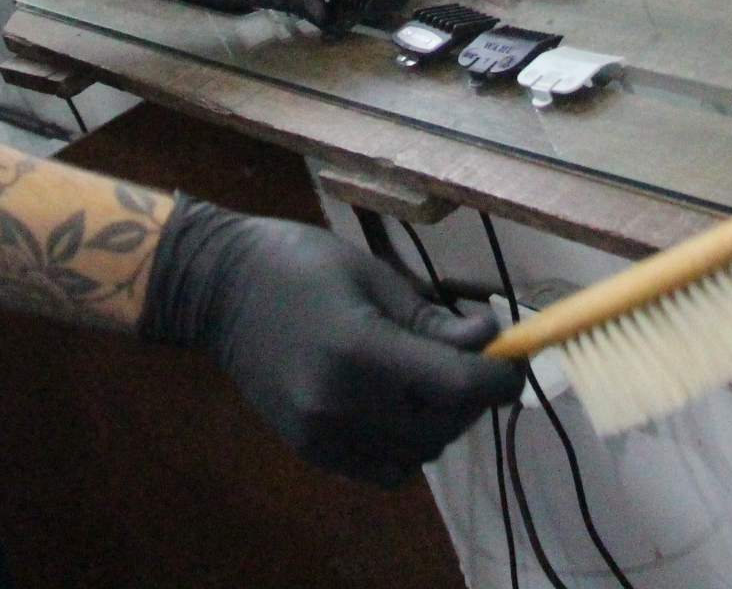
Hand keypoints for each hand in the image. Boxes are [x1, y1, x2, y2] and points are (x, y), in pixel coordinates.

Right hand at [139, 200, 523, 482]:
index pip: (459, 387)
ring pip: (420, 453)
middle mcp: (341, 405)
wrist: (217, 289)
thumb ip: (432, 317)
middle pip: (445, 423)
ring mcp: (322, 435)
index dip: (501, 378)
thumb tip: (489, 338)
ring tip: (432, 379)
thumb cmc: (297, 264)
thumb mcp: (372, 275)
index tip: (515, 359)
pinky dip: (408, 446)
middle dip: (473, 395)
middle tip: (472, 357)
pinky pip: (385, 469)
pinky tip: (401, 407)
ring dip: (442, 421)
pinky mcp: (311, 450)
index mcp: (359, 351)